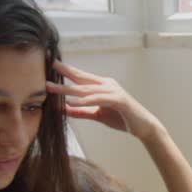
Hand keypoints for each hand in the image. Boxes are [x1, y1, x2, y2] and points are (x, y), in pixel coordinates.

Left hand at [46, 61, 160, 140]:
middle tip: (48, 66)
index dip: (67, 71)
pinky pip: (98, 99)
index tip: (51, 65)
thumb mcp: (98, 114)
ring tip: (52, 88)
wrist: (143, 127)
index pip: (81, 77)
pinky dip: (85, 100)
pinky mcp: (119, 100)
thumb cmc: (121, 118)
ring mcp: (114, 91)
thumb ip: (81, 111)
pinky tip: (73, 102)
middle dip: (64, 73)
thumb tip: (64, 109)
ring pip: (87, 89)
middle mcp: (107, 85)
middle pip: (81, 78)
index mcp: (102, 86)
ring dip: (68, 89)